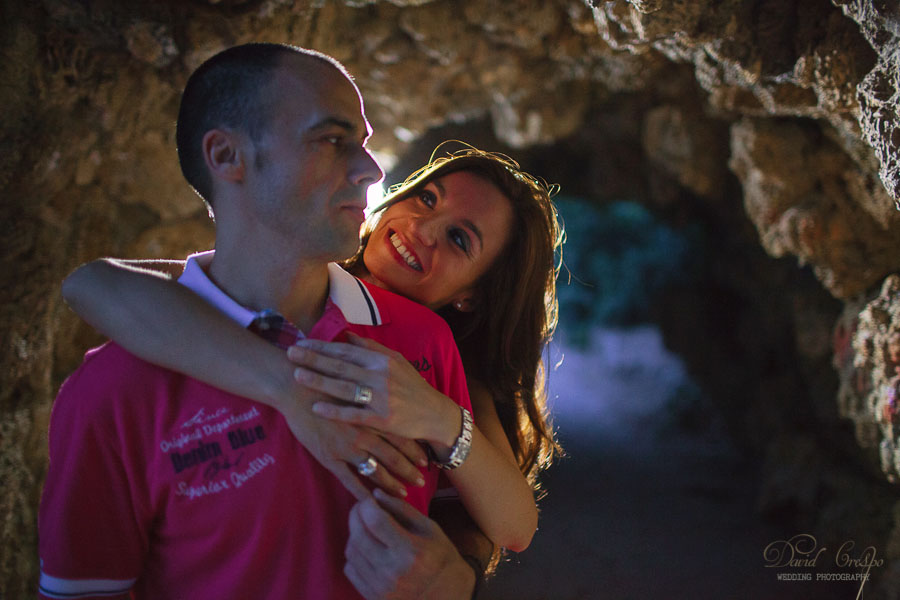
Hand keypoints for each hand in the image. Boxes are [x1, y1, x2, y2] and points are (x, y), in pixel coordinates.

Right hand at [276, 389, 428, 499]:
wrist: (295, 385)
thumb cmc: (325, 380)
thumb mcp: (354, 383)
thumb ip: (369, 393)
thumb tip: (383, 396)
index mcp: (372, 415)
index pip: (400, 436)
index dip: (413, 450)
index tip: (426, 461)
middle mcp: (365, 433)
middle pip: (393, 456)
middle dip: (408, 470)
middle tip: (421, 483)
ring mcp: (347, 447)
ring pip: (375, 471)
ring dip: (390, 485)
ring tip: (403, 496)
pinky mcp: (329, 456)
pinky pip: (348, 480)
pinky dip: (360, 493)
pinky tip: (370, 504)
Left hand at [287, 333, 458, 445]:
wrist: (433, 414)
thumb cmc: (411, 386)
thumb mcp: (396, 361)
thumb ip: (371, 349)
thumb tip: (346, 335)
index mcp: (382, 360)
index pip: (346, 351)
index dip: (321, 346)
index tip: (301, 343)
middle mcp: (381, 376)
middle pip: (341, 367)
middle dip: (313, 359)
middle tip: (290, 353)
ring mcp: (381, 398)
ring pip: (344, 388)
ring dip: (319, 381)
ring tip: (298, 375)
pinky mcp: (382, 420)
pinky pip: (354, 414)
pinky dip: (335, 411)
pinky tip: (316, 408)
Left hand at [345, 489, 476, 599]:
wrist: (447, 594)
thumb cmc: (440, 557)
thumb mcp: (429, 528)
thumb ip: (402, 509)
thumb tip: (376, 494)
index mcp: (411, 551)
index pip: (375, 521)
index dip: (366, 505)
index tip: (368, 498)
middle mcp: (393, 572)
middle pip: (358, 536)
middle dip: (356, 515)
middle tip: (361, 507)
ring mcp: (381, 588)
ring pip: (351, 552)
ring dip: (353, 533)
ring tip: (365, 527)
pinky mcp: (373, 597)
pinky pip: (350, 569)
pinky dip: (354, 554)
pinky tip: (366, 548)